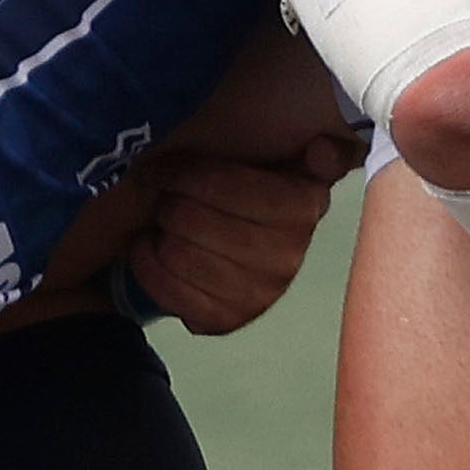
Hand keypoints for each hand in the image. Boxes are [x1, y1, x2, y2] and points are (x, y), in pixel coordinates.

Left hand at [126, 145, 356, 334]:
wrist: (238, 244)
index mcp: (301, 208)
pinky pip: (165, 290)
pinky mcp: (225, 320)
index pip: (224, 186)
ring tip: (161, 220)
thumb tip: (323, 149)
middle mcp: (286, 257)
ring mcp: (257, 295)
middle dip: (168, 202)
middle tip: (163, 195)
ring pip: (176, 254)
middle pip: (192, 220)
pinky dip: (145, 262)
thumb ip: (312, 150)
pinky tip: (150, 245)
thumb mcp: (288, 158)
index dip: (185, 174)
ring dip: (157, 231)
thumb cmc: (252, 187)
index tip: (168, 167)